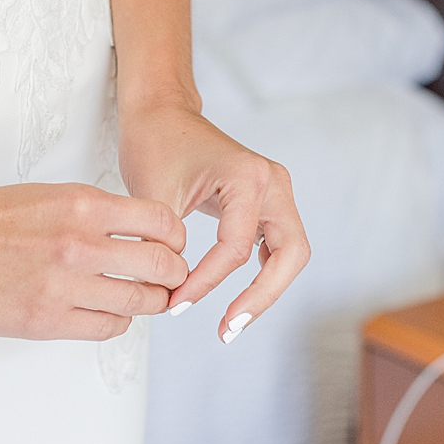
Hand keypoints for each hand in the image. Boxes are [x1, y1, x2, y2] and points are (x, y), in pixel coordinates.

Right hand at [0, 183, 188, 340]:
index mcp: (82, 203)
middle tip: (164, 277)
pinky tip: (102, 311)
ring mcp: (65, 284)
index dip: (175, 238)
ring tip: (136, 296)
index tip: (169, 244)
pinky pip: (109, 328)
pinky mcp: (46, 320)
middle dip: (172, 274)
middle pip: (164, 265)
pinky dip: (115, 322)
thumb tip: (136, 237)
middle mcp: (80, 243)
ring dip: (147, 301)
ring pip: (143, 302)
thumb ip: (94, 215)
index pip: (163, 221)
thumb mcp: (46, 197)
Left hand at [118, 99, 309, 341]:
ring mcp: (275, 193)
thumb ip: (162, 245)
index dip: (206, 283)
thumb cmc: (156, 143)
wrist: (161, 114)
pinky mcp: (266, 204)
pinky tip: (237, 299)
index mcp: (248, 177)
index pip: (236, 248)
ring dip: (266, 291)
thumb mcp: (152, 196)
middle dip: (262, 297)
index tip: (175, 303)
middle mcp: (272, 183)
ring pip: (290, 254)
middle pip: (291, 254)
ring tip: (233, 323)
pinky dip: (262, 275)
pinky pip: (276, 247)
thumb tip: (167, 293)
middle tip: (228, 328)